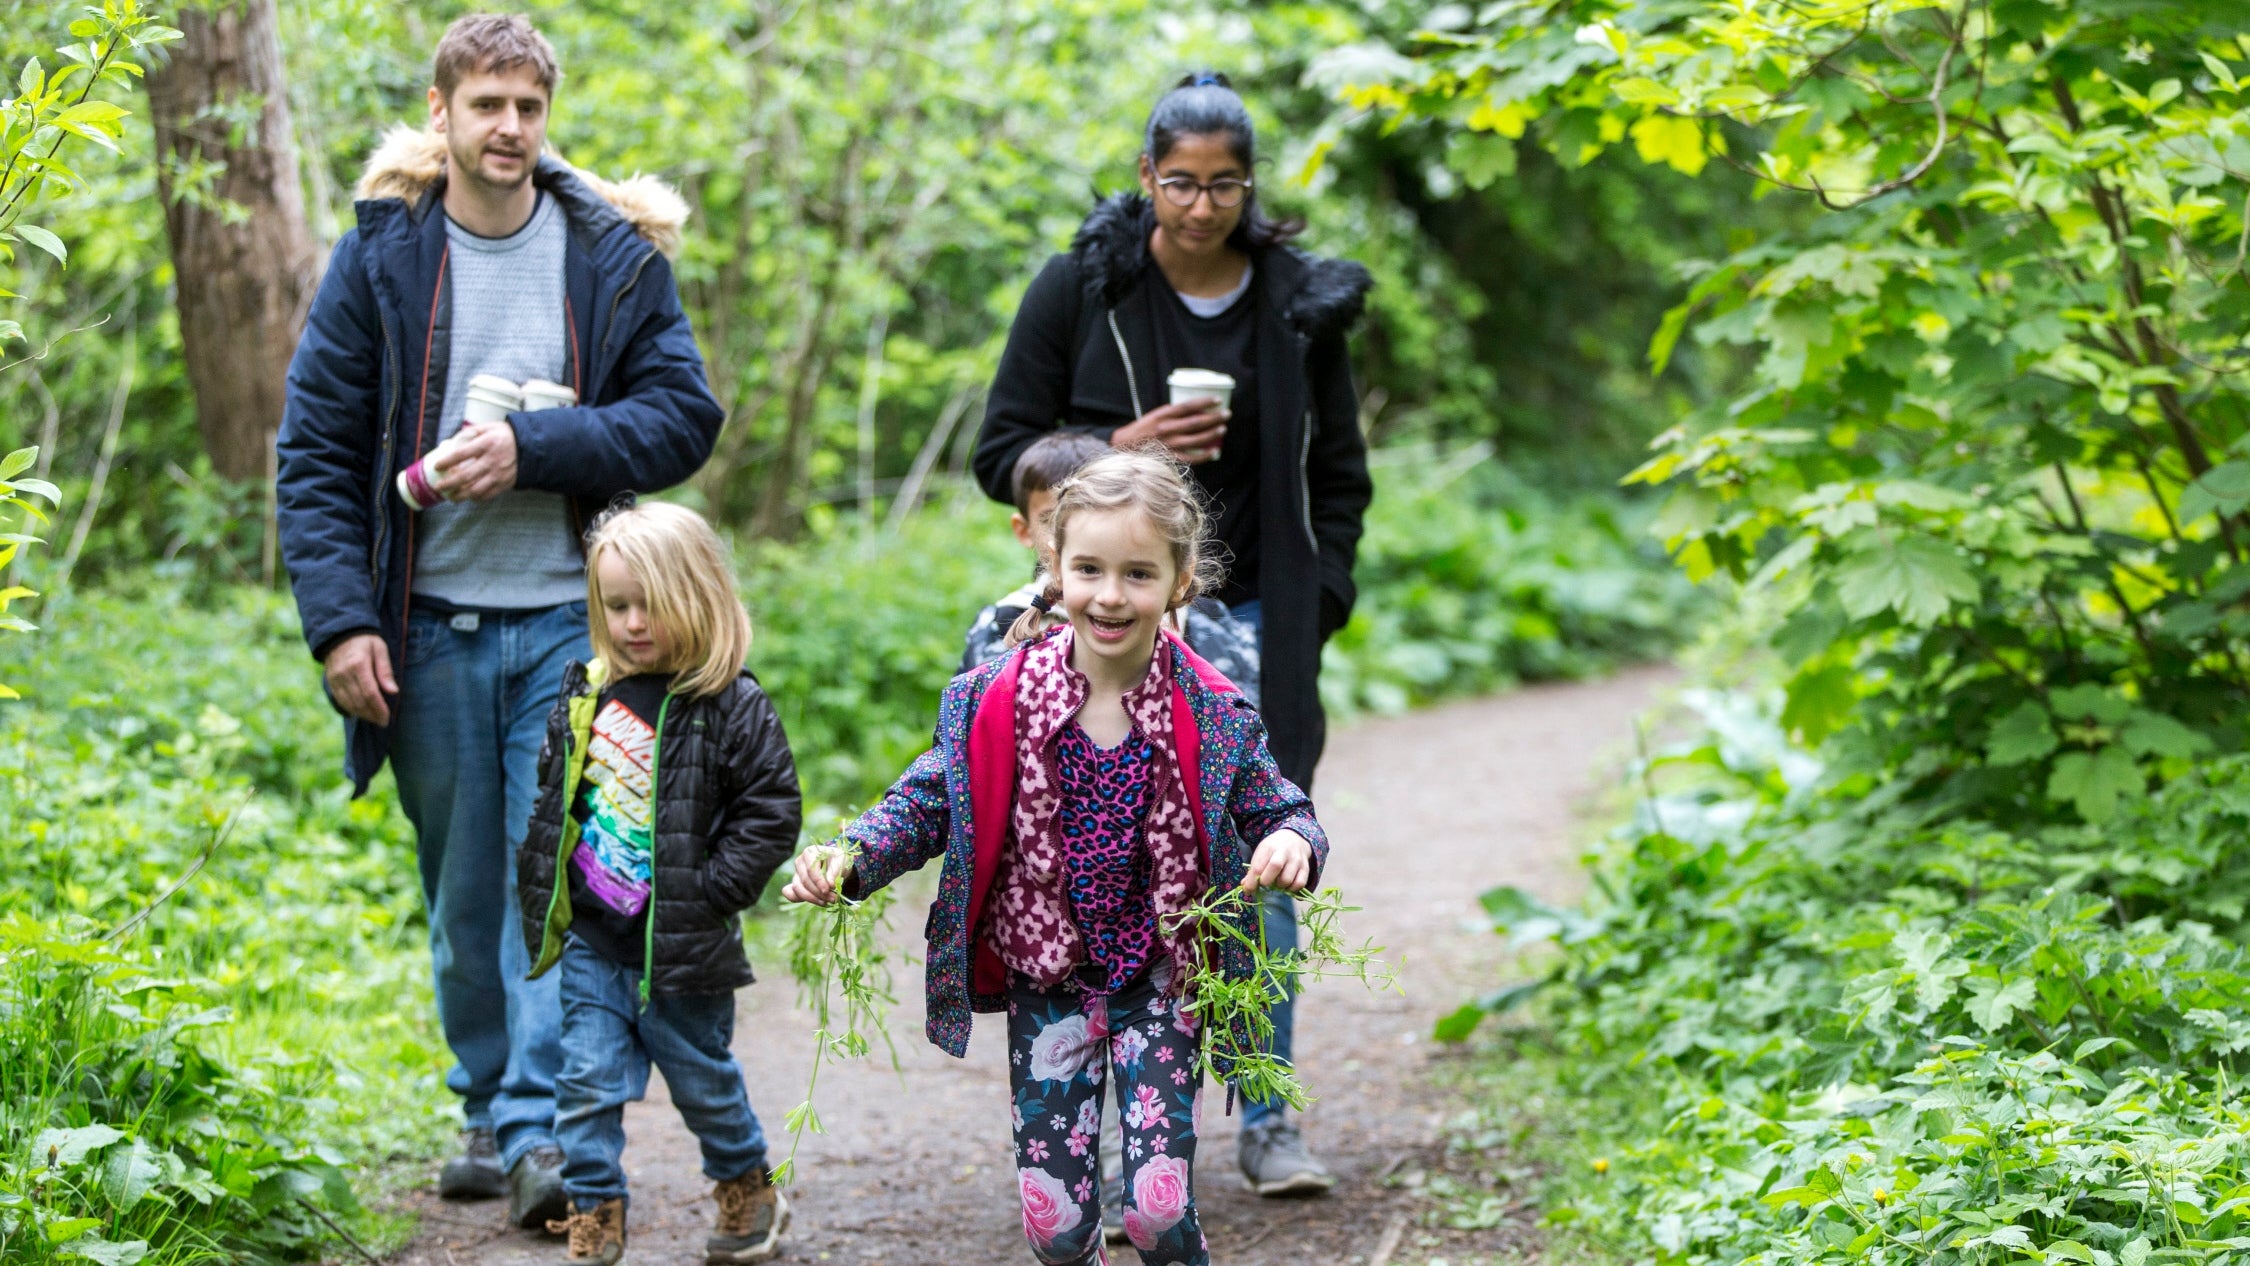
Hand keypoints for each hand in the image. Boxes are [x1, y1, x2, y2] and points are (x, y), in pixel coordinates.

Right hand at [323, 632, 397, 725]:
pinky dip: (351, 709)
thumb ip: (385, 671)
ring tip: (374, 719)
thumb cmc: (365, 641)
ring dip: (362, 714)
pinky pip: (340, 700)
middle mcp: (344, 674)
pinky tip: (361, 713)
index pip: (370, 693)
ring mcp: (335, 679)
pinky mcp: (330, 682)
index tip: (387, 718)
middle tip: (383, 721)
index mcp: (358, 664)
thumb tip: (393, 691)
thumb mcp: (380, 649)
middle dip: (372, 715)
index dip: (379, 709)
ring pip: (348, 704)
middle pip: (359, 702)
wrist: (340, 633)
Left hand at [431, 421, 518, 501]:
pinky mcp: (505, 483)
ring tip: (451, 496)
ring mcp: (499, 474)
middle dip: (449, 483)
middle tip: (438, 487)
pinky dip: (476, 498)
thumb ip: (471, 432)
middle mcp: (492, 460)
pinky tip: (469, 497)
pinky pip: (488, 495)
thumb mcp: (489, 427)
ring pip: (475, 489)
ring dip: (460, 495)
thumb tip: (453, 441)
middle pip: (465, 476)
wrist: (531, 446)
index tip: (437, 466)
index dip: (447, 461)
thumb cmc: (506, 435)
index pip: (461, 454)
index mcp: (486, 444)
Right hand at [781, 844, 852, 905]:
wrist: (835, 864)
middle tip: (833, 898)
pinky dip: (800, 899)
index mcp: (810, 852)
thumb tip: (829, 885)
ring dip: (813, 898)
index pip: (810, 870)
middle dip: (818, 893)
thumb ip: (835, 871)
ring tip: (827, 902)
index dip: (818, 881)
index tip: (828, 890)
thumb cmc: (838, 860)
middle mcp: (800, 862)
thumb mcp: (841, 862)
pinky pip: (791, 894)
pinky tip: (814, 902)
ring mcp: (796, 873)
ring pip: (798, 889)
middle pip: (805, 881)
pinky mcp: (796, 884)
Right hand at [1109, 400, 1226, 464]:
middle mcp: (1166, 429)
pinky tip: (1214, 451)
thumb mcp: (1155, 415)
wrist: (1123, 447)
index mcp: (1163, 415)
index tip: (1218, 399)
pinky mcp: (1170, 458)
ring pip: (1196, 440)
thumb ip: (1172, 413)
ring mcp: (1169, 445)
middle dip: (1214, 418)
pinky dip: (1204, 455)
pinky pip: (1191, 458)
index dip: (1204, 402)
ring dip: (1212, 434)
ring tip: (1223, 429)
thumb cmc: (1142, 430)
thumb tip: (1195, 411)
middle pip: (1195, 422)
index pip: (1188, 406)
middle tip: (1227, 414)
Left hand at [1241, 829, 1311, 894]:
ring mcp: (1296, 860)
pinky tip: (1287, 886)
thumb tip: (1246, 887)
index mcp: (1268, 847)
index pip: (1258, 866)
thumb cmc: (1273, 849)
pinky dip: (1292, 889)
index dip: (1252, 881)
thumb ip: (1253, 871)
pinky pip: (1300, 883)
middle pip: (1275, 867)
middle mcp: (1284, 852)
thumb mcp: (1261, 854)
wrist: (1294, 838)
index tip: (1249, 890)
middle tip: (1264, 884)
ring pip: (1287, 879)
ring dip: (1279, 887)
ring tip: (1277, 884)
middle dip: (1266, 881)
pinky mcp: (1306, 868)